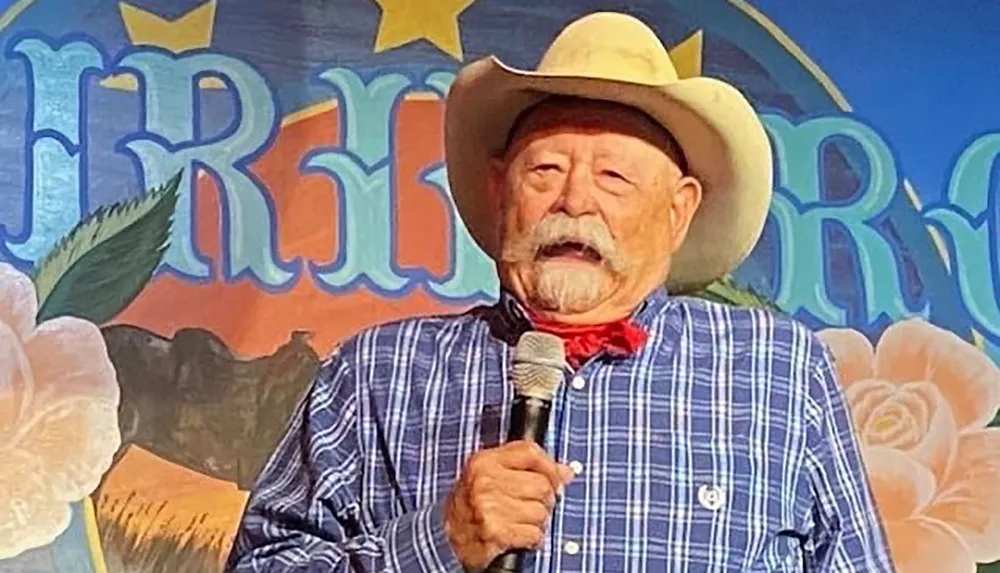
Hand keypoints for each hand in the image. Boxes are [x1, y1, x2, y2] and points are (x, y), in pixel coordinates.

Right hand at [444, 441, 574, 570]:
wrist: (448, 538)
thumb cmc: (472, 505)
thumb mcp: (491, 476)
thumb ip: (527, 467)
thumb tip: (567, 471)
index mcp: (484, 462)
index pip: (530, 452)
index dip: (550, 467)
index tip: (556, 479)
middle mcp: (484, 482)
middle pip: (542, 485)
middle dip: (544, 500)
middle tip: (531, 507)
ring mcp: (488, 507)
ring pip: (541, 512)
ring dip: (537, 522)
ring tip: (520, 522)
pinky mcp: (494, 531)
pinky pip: (534, 533)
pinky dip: (532, 539)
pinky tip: (519, 536)